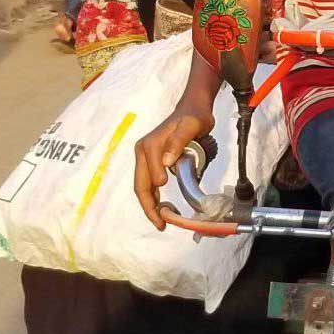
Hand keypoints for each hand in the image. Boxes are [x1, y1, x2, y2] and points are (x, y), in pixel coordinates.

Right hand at [133, 99, 216, 229]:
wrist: (192, 108)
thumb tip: (166, 162)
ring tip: (161, 221)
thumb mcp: (191, 126)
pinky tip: (161, 207)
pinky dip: (153, 197)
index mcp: (149, 146)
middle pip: (140, 185)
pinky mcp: (151, 160)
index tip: (165, 211)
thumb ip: (178, 142)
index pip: (148, 178)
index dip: (154, 197)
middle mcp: (143, 151)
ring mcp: (145, 156)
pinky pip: (148, 182)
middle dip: (148, 207)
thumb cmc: (194, 117)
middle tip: (160, 224)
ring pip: (142, 186)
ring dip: (150, 205)